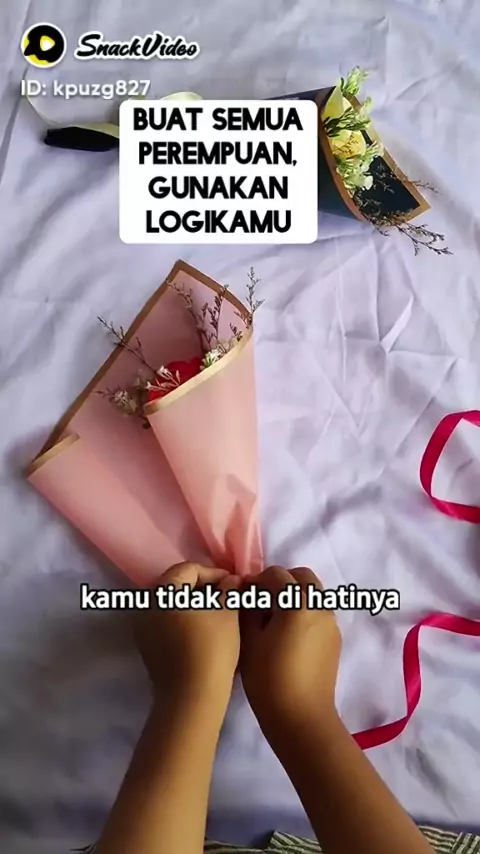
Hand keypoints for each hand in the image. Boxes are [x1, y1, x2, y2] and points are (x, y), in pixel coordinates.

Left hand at [135, 562, 240, 708]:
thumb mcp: (227, 614)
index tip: (233, 584)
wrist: (192, 696)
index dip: (214, 573)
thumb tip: (231, 580)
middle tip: (227, 596)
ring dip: (194, 604)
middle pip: (177, 585)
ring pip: (171, 605)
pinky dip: (184, 620)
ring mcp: (143, 627)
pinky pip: (166, 623)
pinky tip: (204, 630)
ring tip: (218, 613)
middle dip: (203, 587)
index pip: (189, 569)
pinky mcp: (147, 646)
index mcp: (163, 591)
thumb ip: (229, 590)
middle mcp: (147, 605)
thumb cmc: (212, 648)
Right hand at [240, 566, 340, 740]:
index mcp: (298, 602)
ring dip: (294, 595)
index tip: (244, 596)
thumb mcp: (249, 641)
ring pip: (313, 593)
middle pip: (301, 576)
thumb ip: (250, 609)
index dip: (257, 581)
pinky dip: (304, 610)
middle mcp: (320, 606)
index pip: (277, 575)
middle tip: (261, 601)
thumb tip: (251, 595)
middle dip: (281, 581)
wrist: (301, 717)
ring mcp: (331, 622)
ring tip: (274, 618)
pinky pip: (319, 611)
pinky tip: (288, 635)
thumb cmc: (268, 679)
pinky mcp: (335, 638)